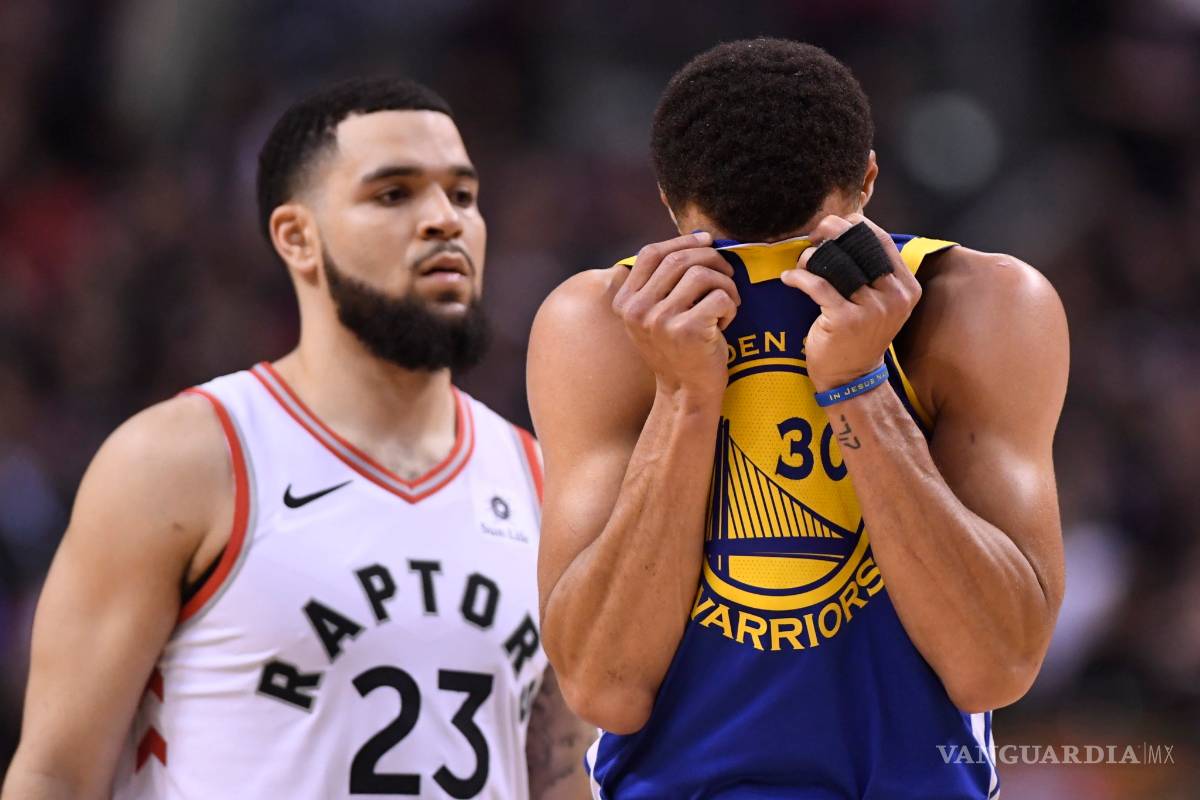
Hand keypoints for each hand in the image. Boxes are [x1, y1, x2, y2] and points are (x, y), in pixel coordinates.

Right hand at [612, 231, 739, 401]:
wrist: (687, 392)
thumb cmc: (679, 349)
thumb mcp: (654, 316)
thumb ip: (660, 283)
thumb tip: (698, 240)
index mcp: (625, 303)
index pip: (651, 254)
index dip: (682, 241)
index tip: (707, 241)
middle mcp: (637, 311)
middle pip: (679, 260)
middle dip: (712, 259)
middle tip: (727, 273)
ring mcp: (660, 321)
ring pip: (702, 275)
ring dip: (725, 285)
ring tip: (726, 304)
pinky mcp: (687, 331)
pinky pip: (719, 296)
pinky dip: (731, 305)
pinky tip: (725, 323)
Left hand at [781, 214, 920, 390]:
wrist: (852, 379)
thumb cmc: (859, 336)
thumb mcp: (879, 302)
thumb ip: (871, 270)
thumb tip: (845, 228)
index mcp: (906, 287)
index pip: (880, 239)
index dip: (853, 225)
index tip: (832, 229)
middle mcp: (894, 296)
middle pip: (860, 244)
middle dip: (831, 232)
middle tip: (812, 236)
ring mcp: (872, 308)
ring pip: (837, 262)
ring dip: (812, 256)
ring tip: (802, 262)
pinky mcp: (845, 320)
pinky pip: (818, 285)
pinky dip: (798, 277)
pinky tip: (789, 278)